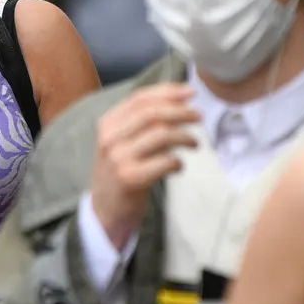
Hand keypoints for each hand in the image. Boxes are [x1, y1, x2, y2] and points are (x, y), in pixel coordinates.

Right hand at [91, 83, 199, 247]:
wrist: (104, 211)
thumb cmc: (118, 173)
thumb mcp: (120, 143)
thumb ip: (139, 124)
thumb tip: (176, 103)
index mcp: (107, 124)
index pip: (139, 98)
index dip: (168, 92)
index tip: (190, 92)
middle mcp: (110, 138)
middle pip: (152, 113)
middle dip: (181, 111)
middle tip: (199, 117)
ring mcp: (119, 158)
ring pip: (161, 134)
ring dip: (184, 136)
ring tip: (195, 143)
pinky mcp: (131, 178)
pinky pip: (164, 161)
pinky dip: (178, 162)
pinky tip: (178, 166)